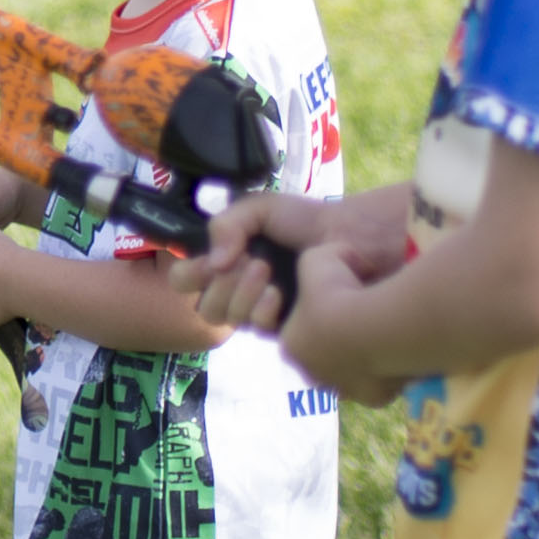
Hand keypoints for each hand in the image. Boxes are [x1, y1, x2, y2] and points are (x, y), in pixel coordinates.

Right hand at [186, 193, 322, 333]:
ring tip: (267, 271)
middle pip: (203, 306)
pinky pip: (256, 329)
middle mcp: (238, 290)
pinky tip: (279, 294)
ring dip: (242, 293)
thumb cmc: (308, 220)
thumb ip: (225, 224)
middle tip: (250, 262)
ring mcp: (260, 312)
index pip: (185, 280)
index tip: (208, 263)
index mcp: (227, 261)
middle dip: (221, 283)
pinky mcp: (283, 330)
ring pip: (227, 318)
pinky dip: (261, 309)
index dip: (189, 275)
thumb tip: (213, 264)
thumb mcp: (260, 208)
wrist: (352, 238)